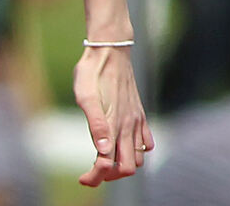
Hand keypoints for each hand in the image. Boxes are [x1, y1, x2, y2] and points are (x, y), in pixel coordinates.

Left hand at [73, 45, 152, 186]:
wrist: (110, 50)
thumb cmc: (91, 71)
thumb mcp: (84, 95)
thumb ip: (94, 123)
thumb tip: (103, 151)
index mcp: (113, 124)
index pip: (108, 164)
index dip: (95, 176)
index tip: (83, 179)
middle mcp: (128, 125)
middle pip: (127, 167)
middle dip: (110, 175)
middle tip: (93, 171)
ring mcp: (136, 120)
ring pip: (138, 157)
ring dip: (124, 165)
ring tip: (105, 160)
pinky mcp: (140, 114)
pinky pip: (147, 142)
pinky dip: (137, 151)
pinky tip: (123, 144)